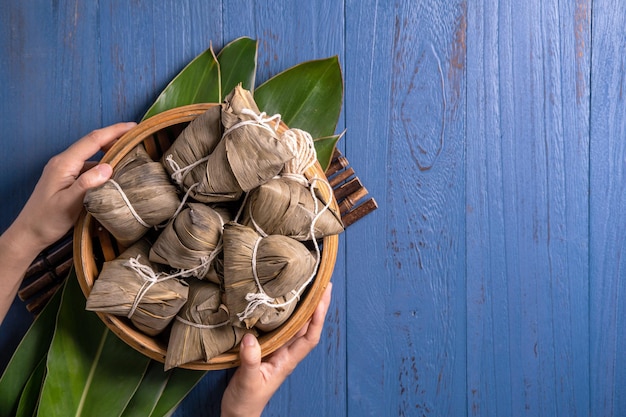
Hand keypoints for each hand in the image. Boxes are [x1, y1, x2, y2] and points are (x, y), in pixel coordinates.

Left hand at [12, 122, 135, 250]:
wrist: (29, 233)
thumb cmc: (47, 221)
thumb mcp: (68, 204)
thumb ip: (87, 184)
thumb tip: (108, 167)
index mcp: (64, 164)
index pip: (93, 140)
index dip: (114, 131)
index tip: (134, 127)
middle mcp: (64, 162)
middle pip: (92, 143)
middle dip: (115, 137)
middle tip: (137, 137)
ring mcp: (65, 170)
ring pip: (91, 155)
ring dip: (110, 151)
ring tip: (131, 152)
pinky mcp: (68, 178)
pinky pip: (88, 166)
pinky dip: (104, 164)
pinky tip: (114, 171)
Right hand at [220, 283, 332, 416]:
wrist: (238, 414)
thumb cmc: (246, 401)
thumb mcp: (248, 381)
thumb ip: (250, 361)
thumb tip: (250, 338)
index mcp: (287, 361)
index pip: (309, 336)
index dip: (318, 317)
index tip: (322, 297)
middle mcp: (285, 353)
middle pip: (307, 326)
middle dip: (316, 305)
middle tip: (323, 282)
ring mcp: (277, 351)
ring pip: (294, 325)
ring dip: (303, 307)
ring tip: (307, 286)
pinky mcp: (265, 349)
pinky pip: (279, 328)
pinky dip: (284, 314)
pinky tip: (281, 302)